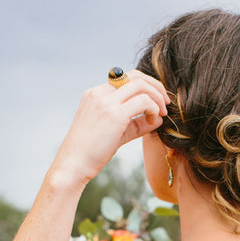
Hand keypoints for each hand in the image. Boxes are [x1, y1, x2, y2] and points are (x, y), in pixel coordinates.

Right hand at [52, 70, 169, 187]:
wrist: (74, 165)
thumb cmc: (92, 153)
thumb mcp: (116, 133)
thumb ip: (136, 124)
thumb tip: (158, 119)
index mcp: (95, 94)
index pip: (125, 78)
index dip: (145, 86)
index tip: (156, 101)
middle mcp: (99, 93)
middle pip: (135, 76)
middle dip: (155, 87)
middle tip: (166, 104)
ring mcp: (105, 102)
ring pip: (141, 85)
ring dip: (157, 97)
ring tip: (162, 114)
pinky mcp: (114, 115)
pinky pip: (143, 101)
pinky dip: (153, 108)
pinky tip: (154, 121)